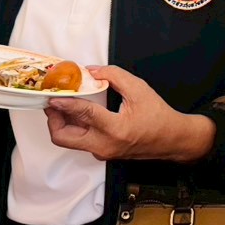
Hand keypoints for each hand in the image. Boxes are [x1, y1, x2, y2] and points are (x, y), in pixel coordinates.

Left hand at [44, 66, 216, 162]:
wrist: (172, 140)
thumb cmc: (159, 116)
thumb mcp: (139, 89)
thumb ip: (114, 76)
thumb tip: (92, 71)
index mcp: (116, 129)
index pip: (83, 114)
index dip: (65, 102)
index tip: (52, 95)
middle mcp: (105, 145)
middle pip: (63, 137)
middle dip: (53, 119)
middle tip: (54, 101)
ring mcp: (102, 152)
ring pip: (69, 140)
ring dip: (62, 122)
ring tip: (64, 104)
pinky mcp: (102, 153)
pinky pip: (80, 141)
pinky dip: (74, 126)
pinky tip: (79, 112)